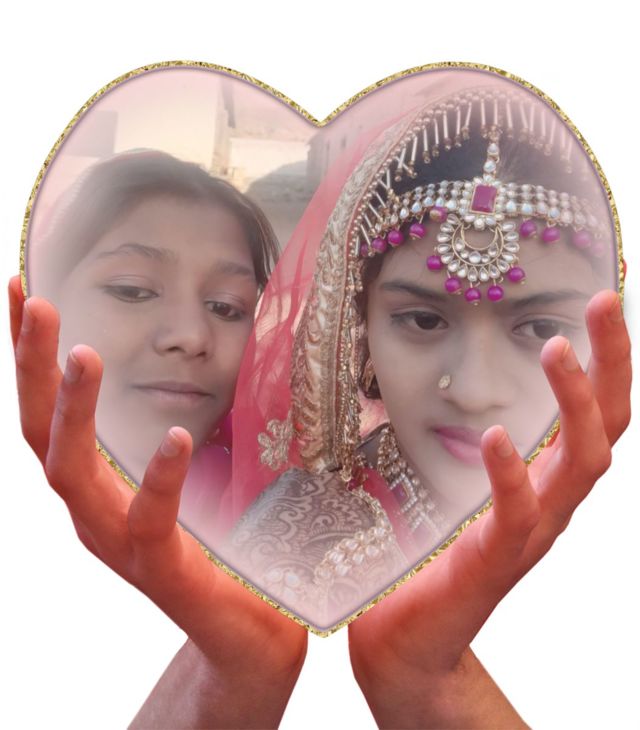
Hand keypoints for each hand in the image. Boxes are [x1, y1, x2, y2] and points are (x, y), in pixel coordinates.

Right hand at [9, 276, 306, 727]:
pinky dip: (158, 478)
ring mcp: (118, 543)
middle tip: (33, 300)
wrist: (243, 637)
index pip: (49, 413)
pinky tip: (176, 437)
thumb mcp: (190, 483)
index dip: (30, 357)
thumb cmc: (221, 552)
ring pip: (71, 472)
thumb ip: (176, 439)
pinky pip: (148, 520)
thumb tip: (190, 376)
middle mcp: (93, 511)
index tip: (22, 293)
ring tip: (81, 353)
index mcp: (99, 486)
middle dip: (32, 366)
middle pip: (40, 432)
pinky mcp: (160, 569)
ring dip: (71, 411)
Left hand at [348, 289, 630, 728]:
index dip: (604, 360)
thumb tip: (428, 383)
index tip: (598, 302)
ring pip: (580, 464)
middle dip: (611, 363)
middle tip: (603, 303)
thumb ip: (454, 443)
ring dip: (575, 404)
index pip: (590, 414)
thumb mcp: (448, 486)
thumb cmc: (425, 556)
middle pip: (607, 427)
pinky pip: (517, 514)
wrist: (407, 639)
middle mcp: (548, 503)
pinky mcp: (492, 561)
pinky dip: (511, 474)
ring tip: (558, 350)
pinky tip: (496, 436)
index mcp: (539, 481)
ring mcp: (527, 533)